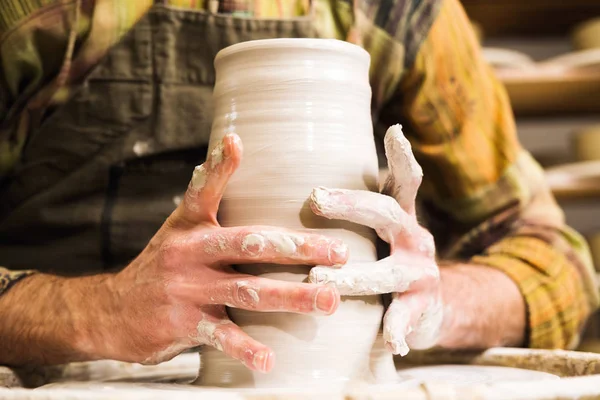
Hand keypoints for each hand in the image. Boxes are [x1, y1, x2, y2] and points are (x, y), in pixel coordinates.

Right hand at [82, 134, 347, 370]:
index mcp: (188, 226)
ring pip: (247, 291)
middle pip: (248, 245)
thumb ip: (206, 199)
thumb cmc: (160, 266)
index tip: (235, 143)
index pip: (204, 190)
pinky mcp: (183, 323)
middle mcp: (188, 253)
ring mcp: (186, 289)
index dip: (219, 167)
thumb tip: (229, 147)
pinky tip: (269, 358)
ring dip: (291, 296)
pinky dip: (246, 348)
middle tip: (338, 253)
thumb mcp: (178, 229)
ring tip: (328, 300)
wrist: (110, 311)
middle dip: (297, 247)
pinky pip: (221, 336)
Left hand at [308, 125, 441, 355]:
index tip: (394, 131)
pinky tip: (392, 342)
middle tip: (316, 199)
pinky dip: (398, 329)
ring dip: (355, 276)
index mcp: (402, 217)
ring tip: (320, 281)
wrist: (432, 307)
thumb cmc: (390, 261)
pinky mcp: (423, 307)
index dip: (402, 157)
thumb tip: (307, 179)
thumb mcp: (383, 231)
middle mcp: (415, 238)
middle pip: (387, 215)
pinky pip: (407, 317)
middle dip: (352, 206)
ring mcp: (421, 273)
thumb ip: (359, 209)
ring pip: (388, 273)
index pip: (404, 181)